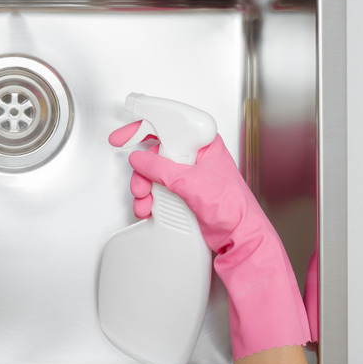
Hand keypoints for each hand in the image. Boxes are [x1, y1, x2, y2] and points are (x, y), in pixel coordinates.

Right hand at [110, 121, 309, 359]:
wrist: (240, 238)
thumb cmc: (232, 208)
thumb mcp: (191, 183)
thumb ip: (161, 169)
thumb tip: (139, 159)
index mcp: (203, 144)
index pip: (169, 125)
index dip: (142, 127)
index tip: (123, 136)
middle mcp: (195, 157)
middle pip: (156, 153)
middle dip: (143, 171)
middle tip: (140, 184)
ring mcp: (188, 176)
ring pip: (153, 173)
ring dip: (144, 189)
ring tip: (145, 202)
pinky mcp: (183, 193)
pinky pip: (157, 190)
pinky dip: (149, 199)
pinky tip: (149, 209)